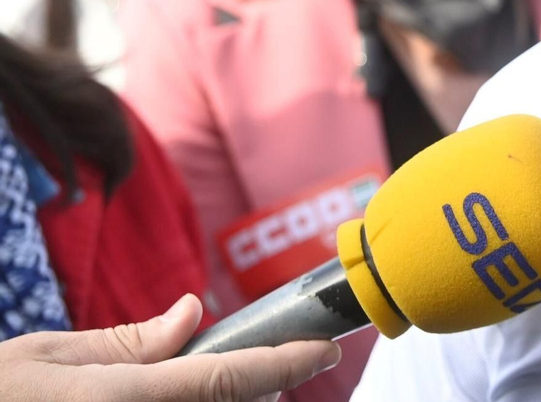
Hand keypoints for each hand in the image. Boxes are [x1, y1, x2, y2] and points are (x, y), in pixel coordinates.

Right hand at [0, 294, 340, 401]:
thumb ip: (126, 342)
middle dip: (258, 387)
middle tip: (269, 366)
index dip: (287, 363)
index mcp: (122, 397)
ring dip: (230, 400)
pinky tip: (191, 393)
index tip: (327, 348)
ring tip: (238, 381)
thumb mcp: (46, 358)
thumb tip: (192, 313)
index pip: (228, 379)